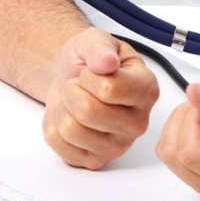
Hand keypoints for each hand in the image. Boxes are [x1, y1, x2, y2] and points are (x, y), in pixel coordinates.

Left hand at [42, 28, 159, 169]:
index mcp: (146, 90)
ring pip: (70, 130)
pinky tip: (68, 117)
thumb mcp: (93, 40)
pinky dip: (53, 125)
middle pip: (87, 112)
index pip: (108, 89)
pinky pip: (57, 143)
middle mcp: (138, 123)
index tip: (91, 71)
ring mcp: (118, 146)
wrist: (70, 77)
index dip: (88, 76)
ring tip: (74, 101)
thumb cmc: (88, 61)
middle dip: (72, 91)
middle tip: (79, 86)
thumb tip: (107, 61)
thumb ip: (100, 46)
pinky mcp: (95, 160)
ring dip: (62, 108)